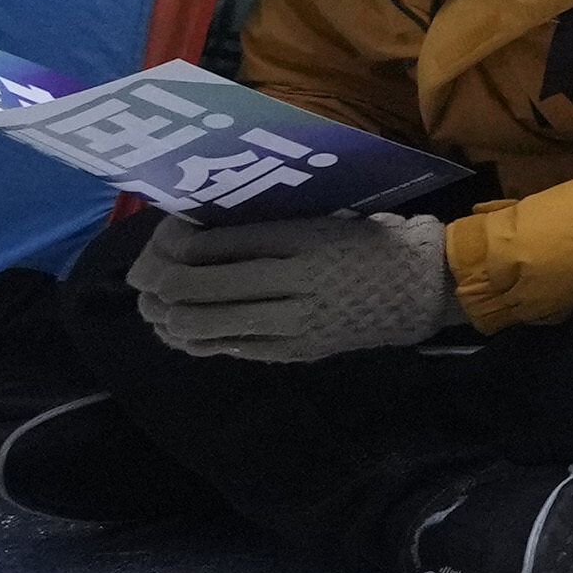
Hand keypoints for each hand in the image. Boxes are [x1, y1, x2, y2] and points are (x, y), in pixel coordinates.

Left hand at [128, 211, 456, 363]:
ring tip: (162, 301)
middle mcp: (294, 287)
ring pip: (200, 327)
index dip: (173, 243)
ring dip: (168, 314)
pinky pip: (225, 348)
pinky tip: (189, 325)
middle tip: (147, 273)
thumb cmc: (372, 240)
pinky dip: (195, 337)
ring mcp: (292, 326)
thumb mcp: (319, 219)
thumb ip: (260, 229)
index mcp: (302, 243)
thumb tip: (189, 235)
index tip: (164, 234)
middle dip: (157, 282)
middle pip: (195, 290)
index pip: (213, 246)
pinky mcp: (293, 352)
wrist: (424, 289)